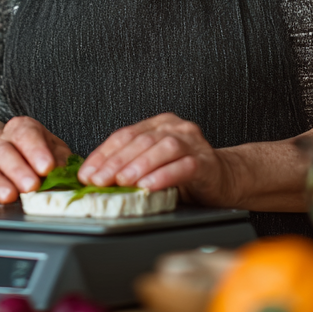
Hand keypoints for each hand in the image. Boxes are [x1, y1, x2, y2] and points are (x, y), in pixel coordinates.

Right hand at [0, 116, 71, 209]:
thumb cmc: (26, 153)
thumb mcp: (48, 149)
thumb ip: (59, 158)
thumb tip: (64, 171)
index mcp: (22, 130)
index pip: (26, 134)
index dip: (36, 150)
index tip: (47, 167)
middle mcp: (0, 143)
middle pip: (4, 151)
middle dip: (18, 169)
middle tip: (31, 185)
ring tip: (10, 196)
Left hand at [77, 113, 232, 205]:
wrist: (226, 180)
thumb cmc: (185, 174)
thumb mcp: (153, 165)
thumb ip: (131, 165)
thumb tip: (96, 179)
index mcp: (158, 124)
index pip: (124, 135)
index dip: (102, 154)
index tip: (86, 173)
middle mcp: (175, 128)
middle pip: (140, 140)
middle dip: (115, 162)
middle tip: (98, 180)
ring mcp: (193, 142)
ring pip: (162, 148)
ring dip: (139, 165)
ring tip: (122, 181)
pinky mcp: (207, 162)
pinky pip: (183, 166)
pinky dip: (163, 176)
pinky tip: (149, 187)